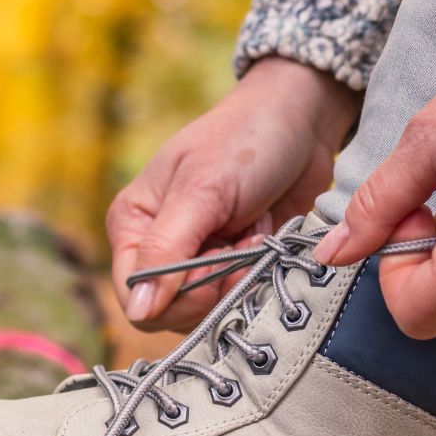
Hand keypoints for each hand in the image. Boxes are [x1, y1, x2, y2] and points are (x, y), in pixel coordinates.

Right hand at [108, 58, 358, 331]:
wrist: (302, 122)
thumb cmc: (245, 141)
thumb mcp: (201, 190)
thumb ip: (167, 251)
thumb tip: (136, 313)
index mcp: (133, 225)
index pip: (134, 296)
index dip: (175, 294)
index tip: (212, 261)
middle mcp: (157, 248)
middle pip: (171, 311)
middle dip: (212, 286)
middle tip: (238, 242)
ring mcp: (197, 260)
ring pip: (207, 311)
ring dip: (238, 279)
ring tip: (253, 233)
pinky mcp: (232, 266)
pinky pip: (238, 299)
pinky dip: (256, 277)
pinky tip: (264, 239)